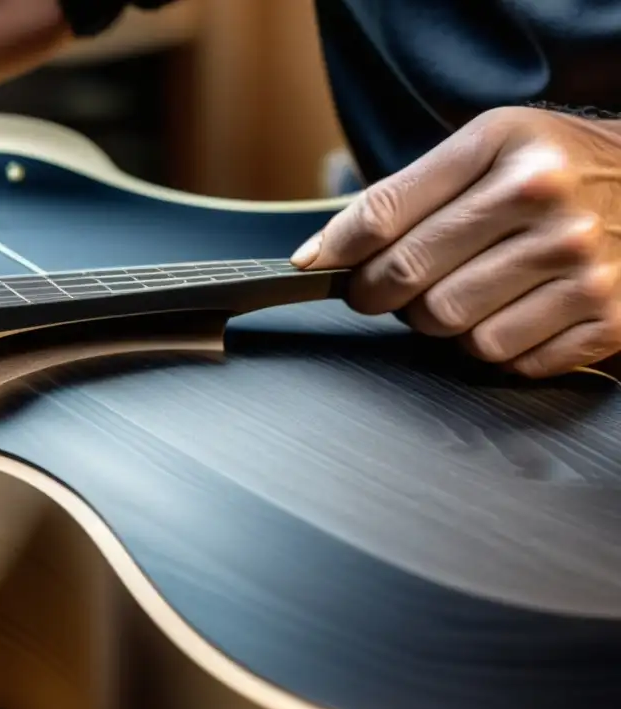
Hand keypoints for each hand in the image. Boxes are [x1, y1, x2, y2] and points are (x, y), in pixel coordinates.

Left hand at [291, 106, 620, 377]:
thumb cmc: (555, 168)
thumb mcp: (485, 148)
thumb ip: (400, 196)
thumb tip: (315, 257)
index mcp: (505, 151)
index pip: (384, 216)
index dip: (338, 253)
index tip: (319, 267)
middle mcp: (546, 206)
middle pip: (407, 282)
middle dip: (380, 292)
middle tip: (389, 286)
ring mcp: (581, 267)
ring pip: (452, 330)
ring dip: (443, 321)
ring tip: (468, 289)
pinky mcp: (606, 319)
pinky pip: (506, 360)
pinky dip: (496, 345)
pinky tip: (515, 310)